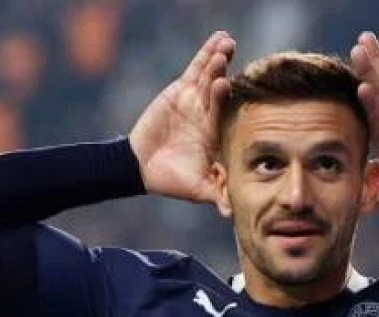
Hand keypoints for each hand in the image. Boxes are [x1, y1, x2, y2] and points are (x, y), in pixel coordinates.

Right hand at [129, 31, 235, 203]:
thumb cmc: (171, 180)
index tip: (237, 86)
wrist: (141, 169)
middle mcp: (210, 115)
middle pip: (221, 89)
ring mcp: (197, 100)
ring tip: (226, 43)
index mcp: (217, 134)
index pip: (228, 113)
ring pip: (210, 76)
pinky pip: (196, 70)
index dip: (231, 99)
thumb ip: (216, 195)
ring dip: (218, 60)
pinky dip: (205, 56)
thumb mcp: (198, 189)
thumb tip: (233, 213)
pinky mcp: (181, 90)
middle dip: (225, 72)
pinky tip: (217, 40)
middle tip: (231, 55)